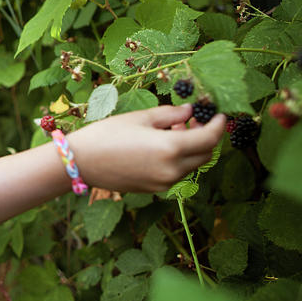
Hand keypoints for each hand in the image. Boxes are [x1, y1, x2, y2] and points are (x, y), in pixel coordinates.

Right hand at [67, 104, 224, 192]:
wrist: (81, 162)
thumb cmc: (107, 135)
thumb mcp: (140, 118)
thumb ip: (170, 114)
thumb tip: (190, 112)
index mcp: (170, 148)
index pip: (209, 138)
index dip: (219, 126)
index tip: (220, 115)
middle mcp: (172, 169)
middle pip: (205, 155)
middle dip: (206, 137)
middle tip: (195, 121)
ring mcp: (164, 182)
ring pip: (191, 165)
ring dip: (190, 148)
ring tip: (173, 131)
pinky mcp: (154, 188)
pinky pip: (176, 173)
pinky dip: (178, 159)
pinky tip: (161, 145)